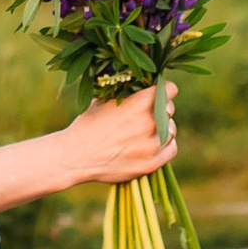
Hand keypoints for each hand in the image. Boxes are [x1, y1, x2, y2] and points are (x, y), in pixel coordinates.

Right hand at [61, 84, 177, 185]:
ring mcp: (152, 144)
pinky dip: (165, 145)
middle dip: (160, 109)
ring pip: (172, 129)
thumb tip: (141, 85)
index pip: (170, 89)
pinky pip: (171, 149)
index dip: (164, 90)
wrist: (76, 155)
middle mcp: (150, 122)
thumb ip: (127, 93)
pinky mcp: (152, 163)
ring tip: (147, 131)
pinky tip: (154, 144)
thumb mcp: (104, 100)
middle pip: (170, 109)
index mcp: (139, 103)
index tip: (158, 93)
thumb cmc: (87, 125)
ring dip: (163, 128)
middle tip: (147, 114)